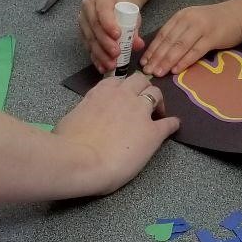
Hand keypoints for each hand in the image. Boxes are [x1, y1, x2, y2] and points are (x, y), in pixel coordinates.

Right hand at [53, 70, 176, 193]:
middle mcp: (124, 96)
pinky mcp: (153, 132)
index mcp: (102, 92)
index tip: (123, 97)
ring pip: (156, 94)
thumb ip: (84, 113)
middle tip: (143, 102)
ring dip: (158, 101)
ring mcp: (141, 112)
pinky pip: (169, 123)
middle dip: (143, 88)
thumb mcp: (72, 118)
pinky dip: (172, 124)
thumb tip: (83, 120)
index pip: (118, 81)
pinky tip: (173, 126)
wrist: (81, 160)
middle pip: (140, 81)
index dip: (123, 88)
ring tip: (158, 112)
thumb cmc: (68, 142)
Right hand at [79, 0, 142, 74]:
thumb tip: (138, 45)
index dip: (109, 24)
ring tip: (111, 64)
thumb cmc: (123, 8)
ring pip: (90, 39)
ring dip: (100, 54)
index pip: (103, 10)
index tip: (118, 35)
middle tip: (116, 53)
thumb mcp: (131, 14)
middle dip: (105, 42)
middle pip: (95, 27)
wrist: (112, 4)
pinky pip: (88, 47)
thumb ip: (134, 28)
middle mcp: (88, 9)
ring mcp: (83, 21)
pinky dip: (96, 59)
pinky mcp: (82, 34)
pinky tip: (102, 67)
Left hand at [141, 3, 241, 79]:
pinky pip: (195, 51)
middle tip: (147, 71)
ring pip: (180, 46)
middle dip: (156, 57)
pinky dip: (184, 61)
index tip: (144, 62)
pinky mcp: (213, 37)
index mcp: (181, 16)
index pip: (163, 34)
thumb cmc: (213, 21)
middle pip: (169, 41)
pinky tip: (176, 70)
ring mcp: (201, 27)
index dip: (152, 49)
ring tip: (158, 73)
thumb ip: (178, 32)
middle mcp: (188, 20)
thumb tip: (160, 52)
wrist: (238, 15)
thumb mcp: (192, 21)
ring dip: (167, 61)